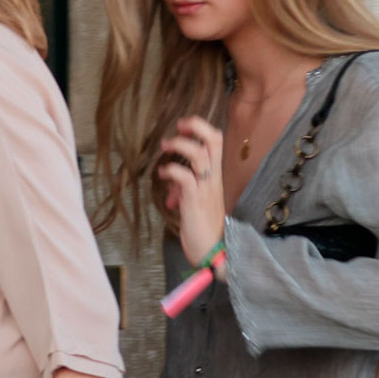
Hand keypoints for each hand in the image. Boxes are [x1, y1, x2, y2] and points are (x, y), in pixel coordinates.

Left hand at [158, 116, 226, 266]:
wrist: (213, 250)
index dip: (200, 128)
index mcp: (214, 175)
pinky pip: (186, 178)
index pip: (216, 141)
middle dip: (196, 126)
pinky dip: (172, 170)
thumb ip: (183, 185)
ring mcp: (206, 188)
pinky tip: (162, 173)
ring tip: (165, 146)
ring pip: (200, 155)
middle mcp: (213, 178)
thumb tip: (170, 179)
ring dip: (180, 146)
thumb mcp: (193, 200)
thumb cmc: (203, 226)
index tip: (183, 126)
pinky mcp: (195, 201)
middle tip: (178, 126)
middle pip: (214, 141)